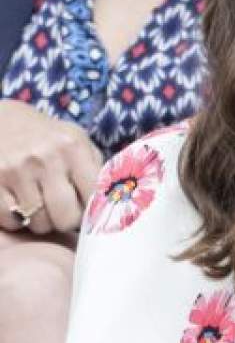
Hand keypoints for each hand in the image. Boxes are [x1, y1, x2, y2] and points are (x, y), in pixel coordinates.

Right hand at [0, 101, 102, 234]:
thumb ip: (96, 167)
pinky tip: (18, 205)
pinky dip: (16, 221)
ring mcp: (15, 170)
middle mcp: (45, 158)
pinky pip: (10, 220)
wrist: (0, 118)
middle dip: (66, 221)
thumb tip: (116, 200)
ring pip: (38, 223)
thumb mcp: (77, 140)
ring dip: (41, 222)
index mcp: (73, 147)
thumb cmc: (47, 136)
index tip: (85, 207)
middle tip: (61, 212)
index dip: (91, 209)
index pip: (94, 198)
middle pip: (66, 218)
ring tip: (40, 206)